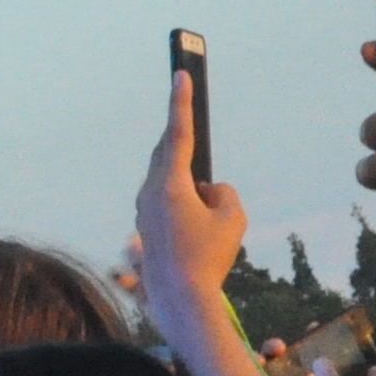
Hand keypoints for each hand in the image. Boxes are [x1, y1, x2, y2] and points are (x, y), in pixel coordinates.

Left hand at [133, 72, 248, 313]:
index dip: (181, 101)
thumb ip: (223, 193)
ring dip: (186, 179)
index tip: (180, 75)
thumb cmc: (208, 258)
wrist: (180, 300)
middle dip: (182, 137)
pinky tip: (197, 223)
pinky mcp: (145, 227)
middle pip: (168, 153)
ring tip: (205, 196)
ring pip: (167, 179)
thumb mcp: (231, 219)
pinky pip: (166, 201)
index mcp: (170, 184)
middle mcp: (150, 192)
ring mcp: (144, 210)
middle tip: (186, 107)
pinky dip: (183, 201)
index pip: (178, 132)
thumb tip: (208, 189)